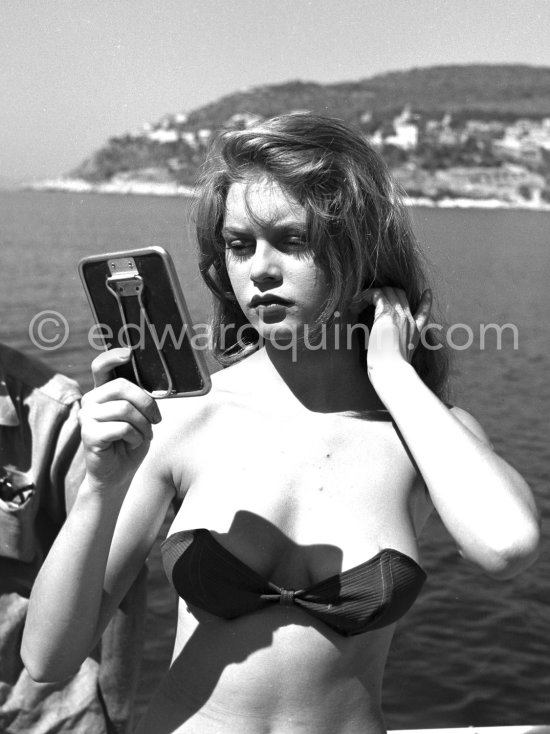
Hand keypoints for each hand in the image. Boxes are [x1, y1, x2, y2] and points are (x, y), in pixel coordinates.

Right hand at [79, 348, 161, 490]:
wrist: (118, 474)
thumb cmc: (131, 442)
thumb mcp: (140, 416)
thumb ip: (139, 400)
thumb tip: (152, 389)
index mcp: (104, 392)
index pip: (101, 366)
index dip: (113, 356)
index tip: (128, 353)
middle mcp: (92, 400)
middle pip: (121, 386)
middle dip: (146, 403)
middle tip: (156, 419)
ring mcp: (87, 417)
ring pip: (125, 409)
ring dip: (143, 425)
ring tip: (142, 435)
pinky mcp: (89, 434)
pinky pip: (122, 428)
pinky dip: (135, 437)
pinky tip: (132, 443)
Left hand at [355, 287, 431, 376]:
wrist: (392, 371)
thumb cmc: (391, 371)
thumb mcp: (398, 360)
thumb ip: (395, 353)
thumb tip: (384, 358)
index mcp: (415, 332)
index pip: (424, 312)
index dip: (426, 301)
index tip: (427, 292)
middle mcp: (409, 321)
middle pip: (401, 295)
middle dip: (385, 293)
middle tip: (369, 299)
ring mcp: (400, 316)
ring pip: (389, 291)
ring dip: (372, 293)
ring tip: (357, 301)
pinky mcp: (386, 314)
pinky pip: (377, 294)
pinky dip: (365, 295)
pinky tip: (356, 303)